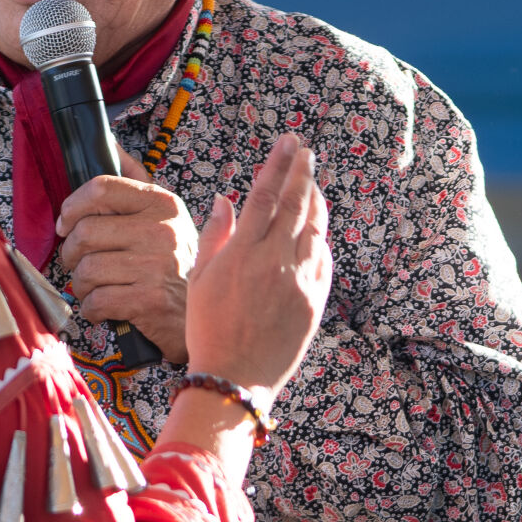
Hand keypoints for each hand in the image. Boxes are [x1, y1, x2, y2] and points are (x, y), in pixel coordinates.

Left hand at [55, 147, 197, 362]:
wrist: (205, 316)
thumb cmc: (176, 266)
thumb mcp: (166, 218)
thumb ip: (136, 182)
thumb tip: (109, 143)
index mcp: (162, 204)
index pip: (100, 188)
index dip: (72, 206)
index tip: (66, 223)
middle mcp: (161, 230)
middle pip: (85, 231)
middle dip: (72, 253)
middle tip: (81, 263)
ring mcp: (155, 265)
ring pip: (86, 269)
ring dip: (81, 284)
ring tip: (96, 286)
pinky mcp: (148, 300)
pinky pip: (96, 300)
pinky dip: (92, 308)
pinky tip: (105, 307)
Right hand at [184, 134, 331, 397]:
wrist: (234, 379)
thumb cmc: (208, 330)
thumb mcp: (199, 280)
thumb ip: (214, 235)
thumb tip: (224, 200)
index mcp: (242, 253)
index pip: (265, 195)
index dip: (277, 165)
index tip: (287, 143)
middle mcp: (274, 261)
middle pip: (295, 203)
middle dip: (302, 171)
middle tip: (306, 150)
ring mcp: (299, 281)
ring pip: (315, 228)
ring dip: (315, 200)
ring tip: (312, 183)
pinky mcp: (315, 301)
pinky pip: (322, 259)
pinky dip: (320, 237)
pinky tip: (316, 228)